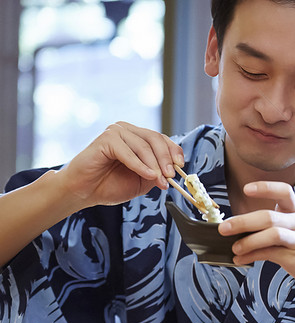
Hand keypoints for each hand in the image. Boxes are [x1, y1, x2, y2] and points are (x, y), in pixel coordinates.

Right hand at [61, 122, 182, 208]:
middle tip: (171, 176)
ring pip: (144, 146)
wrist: (84, 192)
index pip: (161, 139)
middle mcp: (127, 131)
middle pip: (155, 139)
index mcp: (136, 138)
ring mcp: (115, 132)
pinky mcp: (105, 139)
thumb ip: (157, 173)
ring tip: (159, 180)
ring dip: (154, 165)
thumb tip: (173, 171)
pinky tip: (147, 175)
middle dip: (166, 159)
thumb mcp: (142, 180)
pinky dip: (140, 165)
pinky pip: (128, 152)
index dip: (173, 151)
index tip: (180, 167)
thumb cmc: (110, 185)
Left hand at [219, 181, 294, 293]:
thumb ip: (273, 227)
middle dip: (244, 221)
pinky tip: (240, 259)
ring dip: (249, 241)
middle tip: (224, 227)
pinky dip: (253, 256)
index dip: (266, 188)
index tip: (247, 189)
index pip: (284, 192)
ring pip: (272, 234)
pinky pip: (271, 254)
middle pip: (270, 216)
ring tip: (234, 247)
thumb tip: (239, 229)